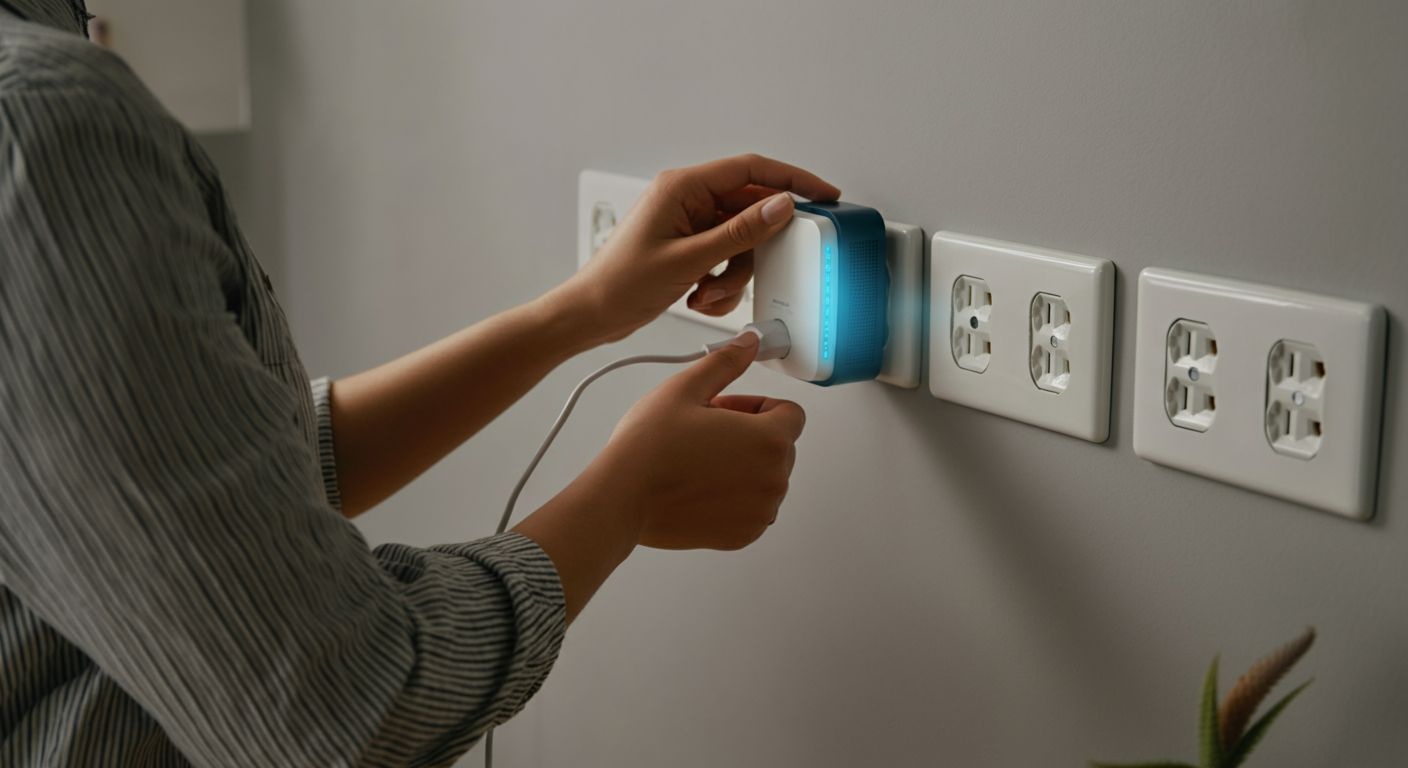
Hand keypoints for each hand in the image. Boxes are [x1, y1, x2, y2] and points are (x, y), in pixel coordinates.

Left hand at [553, 154, 839, 344]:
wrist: (591, 314)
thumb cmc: (620, 283)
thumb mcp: (688, 260)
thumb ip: (740, 232)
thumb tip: (780, 206)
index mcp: (683, 187)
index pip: (751, 170)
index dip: (792, 180)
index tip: (823, 195)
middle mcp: (687, 199)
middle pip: (749, 212)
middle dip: (749, 252)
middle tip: (740, 275)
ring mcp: (689, 223)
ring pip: (741, 241)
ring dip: (732, 275)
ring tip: (706, 294)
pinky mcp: (690, 246)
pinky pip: (726, 258)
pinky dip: (721, 282)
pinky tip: (699, 296)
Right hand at [592, 331, 805, 549]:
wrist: (622, 498)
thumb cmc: (649, 447)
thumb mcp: (686, 389)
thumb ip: (727, 363)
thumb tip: (749, 343)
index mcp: (768, 440)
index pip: (791, 413)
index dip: (757, 406)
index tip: (727, 411)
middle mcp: (773, 480)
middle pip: (780, 445)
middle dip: (750, 435)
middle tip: (706, 433)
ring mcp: (760, 512)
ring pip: (766, 477)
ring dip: (744, 466)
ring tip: (700, 460)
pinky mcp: (743, 535)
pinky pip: (753, 506)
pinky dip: (735, 497)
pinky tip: (700, 487)